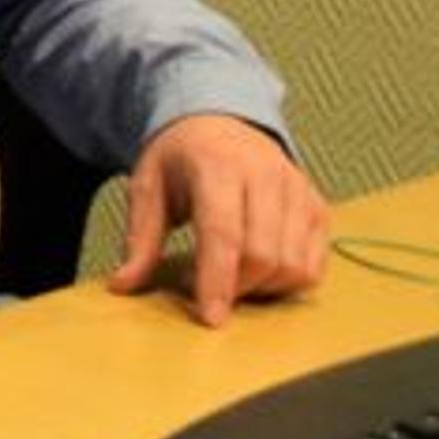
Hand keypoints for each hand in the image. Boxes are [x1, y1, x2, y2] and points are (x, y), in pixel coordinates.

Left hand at [109, 113, 332, 324]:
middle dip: (236, 287)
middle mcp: (266, 175)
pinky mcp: (317, 206)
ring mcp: (298, 190)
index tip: (210, 318)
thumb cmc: (181, 158)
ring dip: (262, 288)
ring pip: (293, 264)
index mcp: (218, 167)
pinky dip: (288, 281)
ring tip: (231, 275)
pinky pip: (314, 264)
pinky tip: (260, 271)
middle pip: (263, 255)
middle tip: (205, 287)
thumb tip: (122, 285)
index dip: (217, 281)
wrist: (221, 120)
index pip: (224, 234)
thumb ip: (140, 239)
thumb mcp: (147, 188)